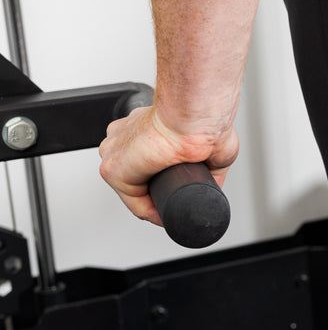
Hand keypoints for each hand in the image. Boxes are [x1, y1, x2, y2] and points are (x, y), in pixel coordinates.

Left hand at [99, 106, 238, 224]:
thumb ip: (208, 161)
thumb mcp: (210, 144)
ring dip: (154, 202)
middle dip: (156, 191)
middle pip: (134, 176)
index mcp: (142, 126)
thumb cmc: (203, 119)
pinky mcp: (113, 169)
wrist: (197, 116)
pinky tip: (169, 213)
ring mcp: (115, 152)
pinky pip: (132, 201)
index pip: (143, 160)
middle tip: (180, 196)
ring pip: (132, 190)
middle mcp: (123, 136)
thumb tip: (212, 181)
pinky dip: (152, 212)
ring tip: (177, 205)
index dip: (161, 180)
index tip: (180, 190)